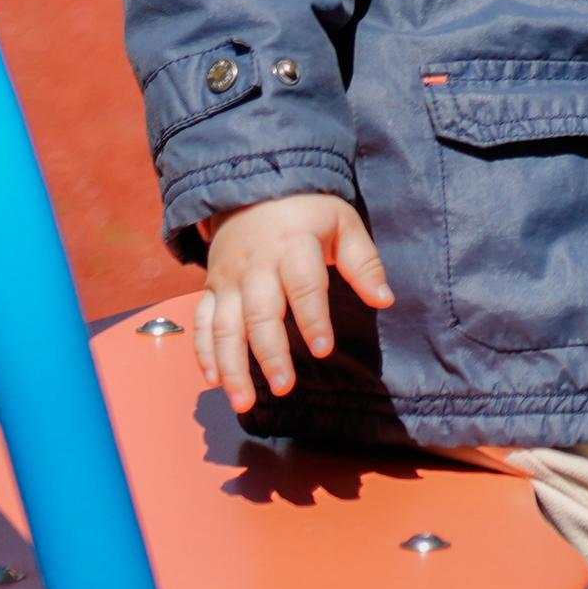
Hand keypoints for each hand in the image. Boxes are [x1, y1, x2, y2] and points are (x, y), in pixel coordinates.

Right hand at [195, 192, 391, 409]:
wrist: (254, 188)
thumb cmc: (307, 213)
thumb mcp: (343, 224)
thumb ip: (364, 263)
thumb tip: (385, 300)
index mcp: (293, 246)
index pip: (303, 285)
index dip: (313, 319)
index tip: (324, 350)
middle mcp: (256, 266)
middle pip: (260, 313)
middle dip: (270, 353)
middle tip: (285, 386)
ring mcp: (228, 279)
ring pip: (225, 326)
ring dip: (232, 365)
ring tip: (244, 401)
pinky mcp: (211, 288)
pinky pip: (202, 323)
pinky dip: (204, 353)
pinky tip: (214, 381)